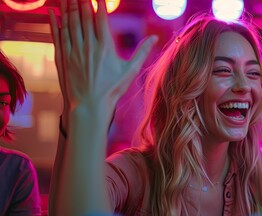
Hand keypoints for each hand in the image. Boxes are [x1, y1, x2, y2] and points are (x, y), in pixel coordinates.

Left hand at [49, 0, 156, 118]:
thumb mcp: (131, 71)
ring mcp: (74, 51)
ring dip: (68, 7)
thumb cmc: (113, 89)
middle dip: (82, 0)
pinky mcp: (63, 58)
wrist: (90, 105)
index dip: (99, 3)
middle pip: (84, 17)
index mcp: (105, 47)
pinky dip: (55, 22)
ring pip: (70, 23)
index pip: (101, 18)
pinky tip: (53, 11)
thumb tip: (155, 38)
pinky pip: (58, 35)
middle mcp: (88, 46)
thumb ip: (142, 52)